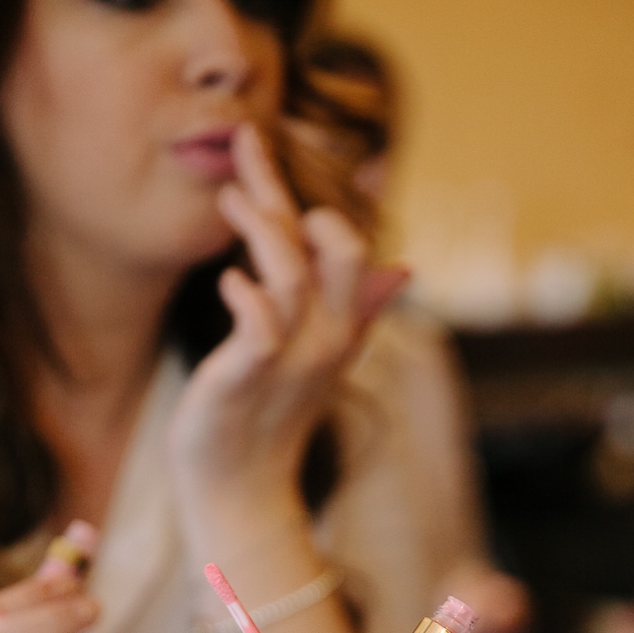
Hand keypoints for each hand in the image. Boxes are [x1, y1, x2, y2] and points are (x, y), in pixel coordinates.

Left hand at [163, 122, 407, 513]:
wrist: (239, 492)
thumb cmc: (265, 420)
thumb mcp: (315, 357)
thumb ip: (356, 308)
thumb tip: (405, 268)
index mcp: (340, 324)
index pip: (344, 243)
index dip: (312, 188)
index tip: (266, 145)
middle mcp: (324, 337)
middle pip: (330, 243)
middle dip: (283, 186)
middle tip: (244, 139)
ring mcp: (290, 358)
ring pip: (294, 274)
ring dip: (262, 227)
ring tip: (229, 192)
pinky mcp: (248, 380)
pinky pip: (260, 328)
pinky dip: (247, 296)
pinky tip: (228, 278)